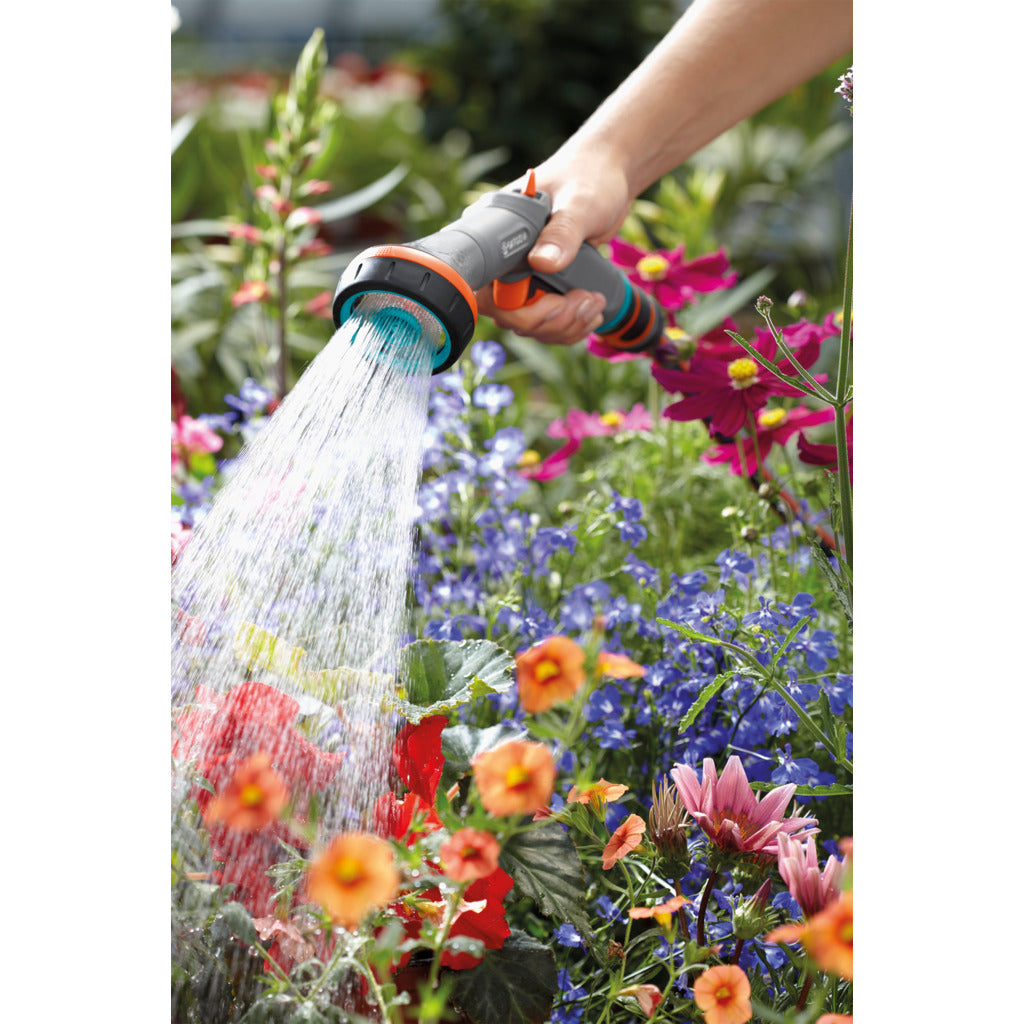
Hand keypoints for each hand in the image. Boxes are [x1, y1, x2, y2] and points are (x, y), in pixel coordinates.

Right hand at [476, 152, 634, 345]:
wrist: (609, 175)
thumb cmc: (590, 177)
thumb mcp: (579, 203)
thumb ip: (562, 232)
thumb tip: (542, 262)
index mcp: (494, 232)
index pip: (484, 289)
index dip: (516, 308)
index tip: (555, 300)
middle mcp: (501, 259)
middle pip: (508, 315)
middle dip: (550, 319)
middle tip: (586, 301)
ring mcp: (520, 276)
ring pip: (528, 325)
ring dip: (564, 326)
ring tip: (594, 303)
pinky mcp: (540, 286)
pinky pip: (544, 323)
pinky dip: (568, 327)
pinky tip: (590, 313)